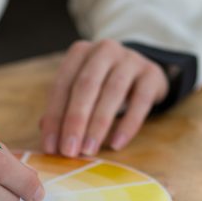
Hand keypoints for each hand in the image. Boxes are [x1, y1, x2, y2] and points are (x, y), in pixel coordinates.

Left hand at [40, 39, 167, 156]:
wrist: (143, 72)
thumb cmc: (104, 84)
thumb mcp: (83, 91)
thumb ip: (64, 110)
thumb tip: (49, 139)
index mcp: (80, 52)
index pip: (62, 85)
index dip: (54, 117)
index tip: (49, 146)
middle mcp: (104, 50)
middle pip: (86, 86)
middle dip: (75, 121)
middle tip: (68, 151)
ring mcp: (130, 59)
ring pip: (112, 92)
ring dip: (98, 125)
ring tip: (88, 150)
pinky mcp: (152, 73)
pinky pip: (140, 101)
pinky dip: (128, 125)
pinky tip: (116, 144)